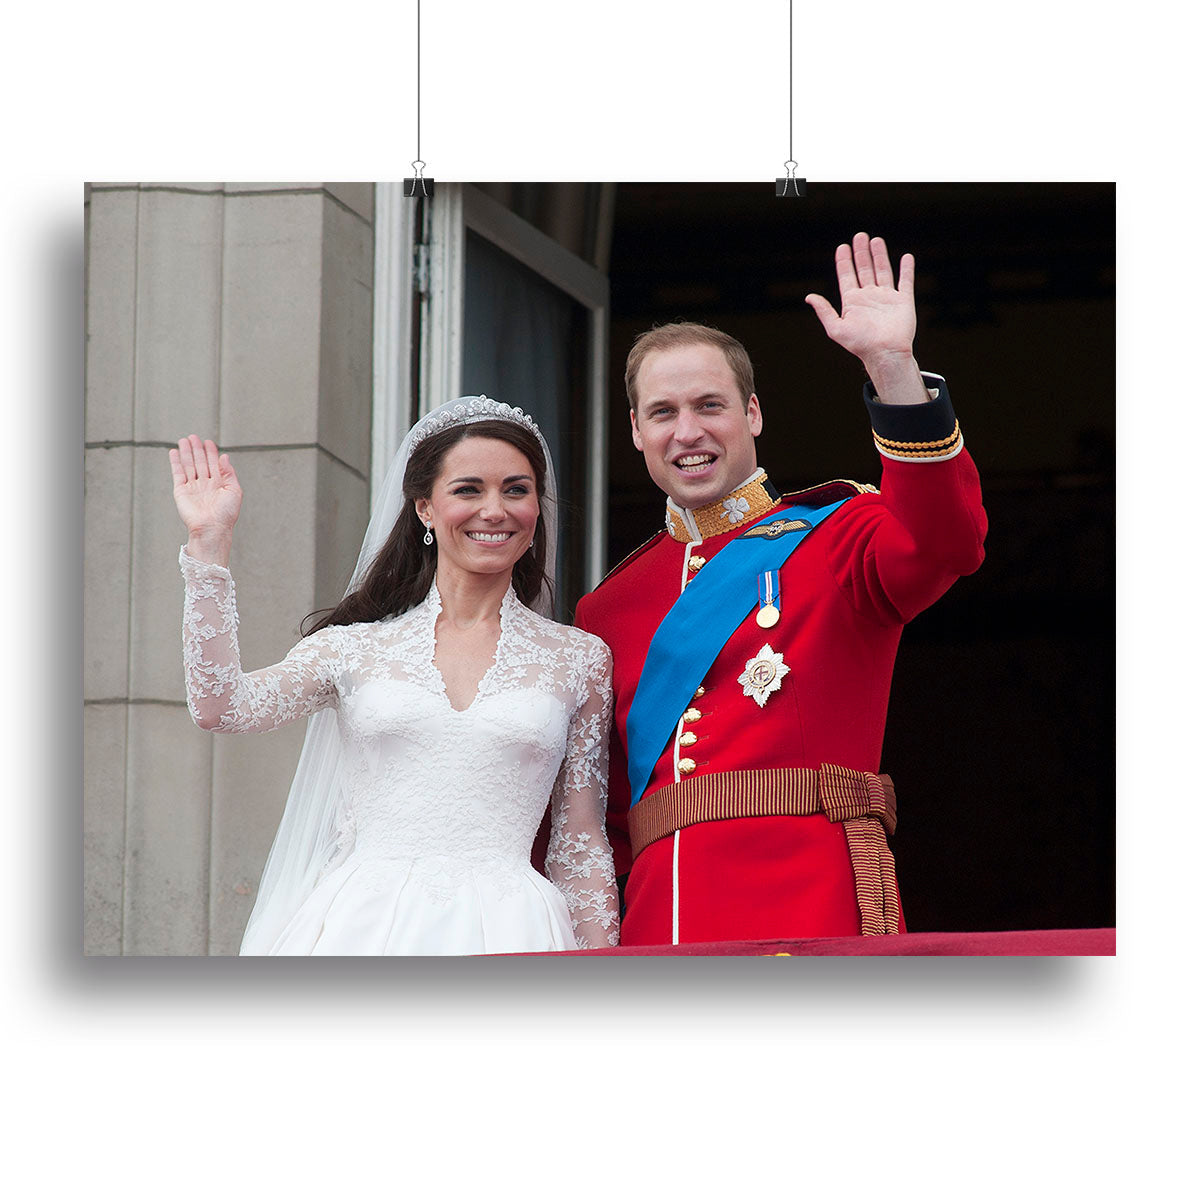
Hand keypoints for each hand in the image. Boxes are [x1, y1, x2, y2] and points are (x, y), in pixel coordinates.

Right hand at [169, 435, 242, 553]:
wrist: (212, 527)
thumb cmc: (226, 513)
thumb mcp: (234, 491)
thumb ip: (229, 473)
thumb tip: (225, 456)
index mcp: (219, 484)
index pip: (213, 464)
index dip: (211, 452)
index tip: (208, 441)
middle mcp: (205, 484)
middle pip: (200, 462)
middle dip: (197, 449)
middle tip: (194, 436)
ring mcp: (193, 487)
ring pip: (189, 465)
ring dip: (186, 453)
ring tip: (184, 440)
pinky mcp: (181, 491)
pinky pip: (178, 473)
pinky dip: (176, 462)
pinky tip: (174, 452)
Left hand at [805, 233, 916, 369]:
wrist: (884, 353)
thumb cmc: (859, 344)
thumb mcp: (835, 328)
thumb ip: (824, 311)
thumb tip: (809, 297)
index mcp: (853, 302)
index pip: (846, 276)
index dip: (844, 261)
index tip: (843, 247)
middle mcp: (869, 297)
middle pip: (864, 269)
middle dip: (861, 253)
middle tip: (859, 236)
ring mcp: (887, 298)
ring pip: (883, 270)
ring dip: (879, 255)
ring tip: (876, 240)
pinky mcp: (903, 301)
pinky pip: (905, 281)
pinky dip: (906, 269)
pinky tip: (906, 257)